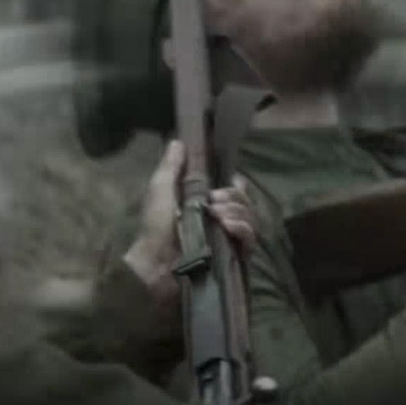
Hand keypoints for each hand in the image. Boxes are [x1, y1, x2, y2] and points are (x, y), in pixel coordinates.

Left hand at [124, 140, 258, 303]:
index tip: (228, 180)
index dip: (237, 185)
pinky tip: (227, 227)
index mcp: (208, 205)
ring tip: (217, 216)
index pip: (236, 191)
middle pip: (246, 203)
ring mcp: (229, 240)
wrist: (154, 263)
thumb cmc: (155, 227)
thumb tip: (178, 141)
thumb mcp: (160, 190)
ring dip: (237, 212)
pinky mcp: (234, 258)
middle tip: (213, 201)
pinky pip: (251, 240)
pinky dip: (242, 230)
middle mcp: (222, 221)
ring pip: (251, 219)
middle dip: (234, 197)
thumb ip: (171, 167)